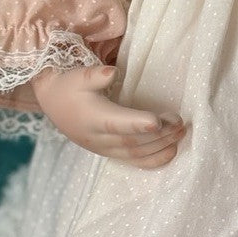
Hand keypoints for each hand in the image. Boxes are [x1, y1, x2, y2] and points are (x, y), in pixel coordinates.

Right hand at [32, 63, 186, 165]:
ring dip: (162, 145)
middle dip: (160, 134)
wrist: (55, 105)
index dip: (138, 123)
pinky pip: (135, 163)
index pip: (116, 123)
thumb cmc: (70, 87)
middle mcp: (99, 138)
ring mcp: (105, 149)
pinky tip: (172, 151)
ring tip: (182, 132)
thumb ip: (95, 75)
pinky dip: (155, 160)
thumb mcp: (78, 76)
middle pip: (133, 141)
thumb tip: (112, 73)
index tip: (158, 120)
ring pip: (137, 154)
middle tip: (181, 122)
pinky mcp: (111, 154)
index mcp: (92, 117)